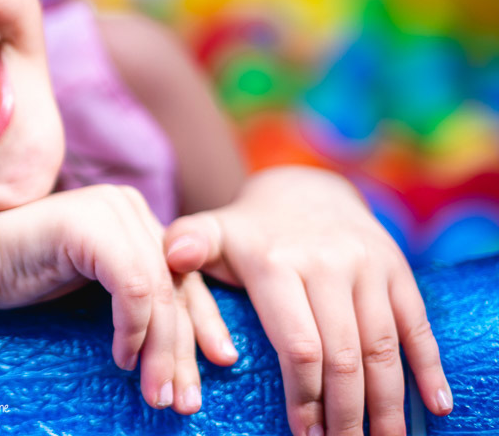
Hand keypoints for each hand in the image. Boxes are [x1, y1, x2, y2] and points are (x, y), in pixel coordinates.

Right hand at [0, 184, 237, 413]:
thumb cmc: (25, 277)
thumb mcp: (96, 288)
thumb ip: (138, 293)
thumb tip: (193, 344)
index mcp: (135, 214)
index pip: (185, 273)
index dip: (205, 323)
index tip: (220, 366)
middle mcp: (129, 204)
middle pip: (178, 285)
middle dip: (185, 349)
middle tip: (185, 401)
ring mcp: (112, 210)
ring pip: (160, 293)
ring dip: (162, 352)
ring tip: (157, 395)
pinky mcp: (93, 226)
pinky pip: (133, 289)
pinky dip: (133, 330)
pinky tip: (122, 359)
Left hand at [164, 166, 452, 435]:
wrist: (304, 190)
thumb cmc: (248, 232)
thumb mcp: (213, 231)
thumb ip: (187, 244)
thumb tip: (169, 255)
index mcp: (278, 264)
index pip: (298, 343)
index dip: (304, 395)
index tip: (302, 433)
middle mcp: (328, 264)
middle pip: (343, 354)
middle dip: (344, 411)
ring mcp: (368, 267)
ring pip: (383, 347)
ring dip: (386, 403)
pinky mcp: (397, 271)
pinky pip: (418, 326)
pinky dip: (429, 369)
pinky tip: (433, 407)